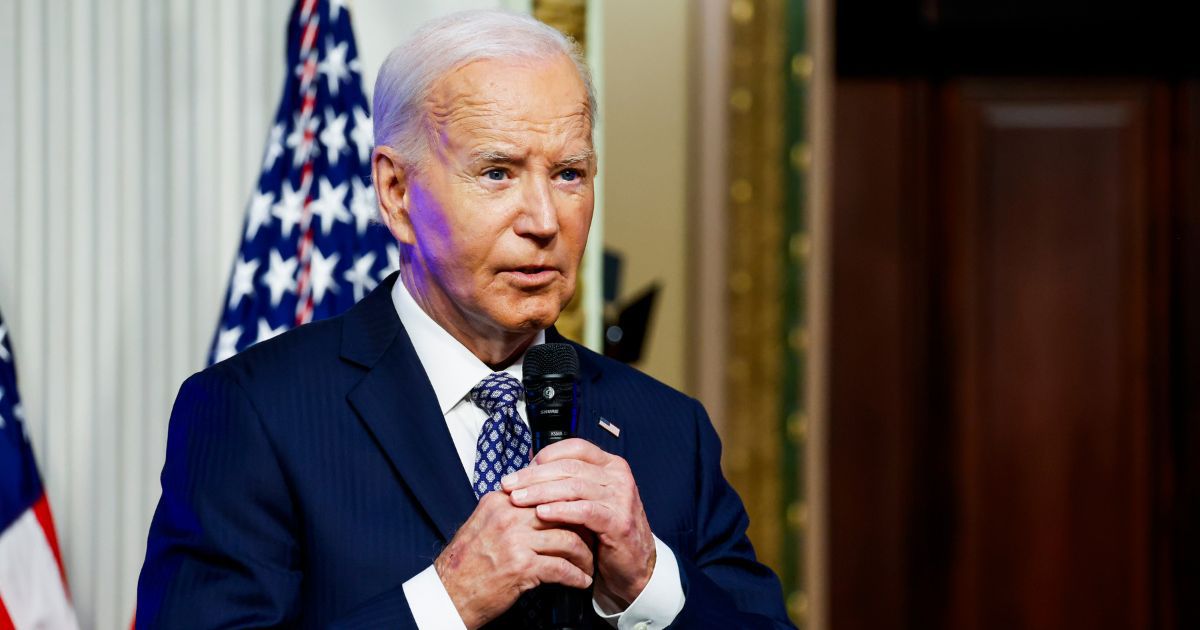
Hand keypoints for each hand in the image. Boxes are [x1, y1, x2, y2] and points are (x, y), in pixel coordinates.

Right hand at [434, 491, 593, 628]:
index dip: (570, 505)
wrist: (449, 593)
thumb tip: (540, 503)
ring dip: (584, 556)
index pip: (547, 492)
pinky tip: (580, 581)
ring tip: (588, 565)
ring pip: (568, 540)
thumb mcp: (484, 524)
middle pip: (562, 512)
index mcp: (500, 501)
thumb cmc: (467, 563)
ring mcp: (515, 540)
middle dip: (584, 528)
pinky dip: (576, 576)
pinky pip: (562, 568)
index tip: (582, 517)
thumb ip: (510, 510)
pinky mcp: (521, 566)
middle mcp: (508, 515)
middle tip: (593, 540)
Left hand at [502, 438, 655, 607]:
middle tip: (509, 485)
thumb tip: (530, 460)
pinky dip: (560, 510)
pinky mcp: (619, 521)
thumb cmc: (605, 531)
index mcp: (610, 465)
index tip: (520, 470)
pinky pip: (584, 511)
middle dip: (534, 475)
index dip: (545, 455)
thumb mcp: (587, 499)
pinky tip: (541, 514)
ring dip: (541, 492)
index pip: (574, 447)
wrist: (633, 564)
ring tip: (518, 500)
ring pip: (574, 486)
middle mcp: (618, 476)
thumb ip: (565, 480)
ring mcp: (621, 498)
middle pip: (570, 466)